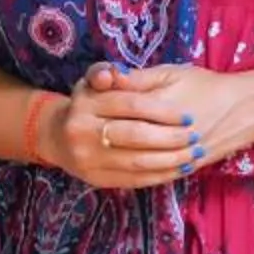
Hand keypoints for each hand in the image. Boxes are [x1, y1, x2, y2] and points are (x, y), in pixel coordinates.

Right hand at [39, 62, 199, 189]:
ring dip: (171, 159)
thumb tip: (115, 74)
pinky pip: (134, 179)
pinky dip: (160, 175)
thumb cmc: (90, 103)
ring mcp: (86, 158)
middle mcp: (80, 130)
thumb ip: (114, 75)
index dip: (163, 111)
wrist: (58, 136)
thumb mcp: (99, 81)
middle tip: (194, 136)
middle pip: (135, 135)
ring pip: (137, 161)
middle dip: (171, 137)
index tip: (187, 116)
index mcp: (86, 101)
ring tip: (194, 153)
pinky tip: (179, 168)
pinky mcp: (95, 178)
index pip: (133, 104)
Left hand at [95, 62, 253, 169]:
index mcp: (157, 107)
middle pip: (117, 139)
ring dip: (108, 156)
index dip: (94, 107)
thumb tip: (102, 77)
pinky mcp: (182, 169)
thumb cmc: (205, 85)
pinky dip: (129, 171)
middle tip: (81, 132)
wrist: (246, 109)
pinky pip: (149, 177)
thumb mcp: (170, 73)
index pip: (114, 109)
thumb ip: (134, 79)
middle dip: (94, 136)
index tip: (83, 107)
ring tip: (94, 148)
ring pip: (131, 162)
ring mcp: (175, 156)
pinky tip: (116, 164)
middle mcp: (166, 135)